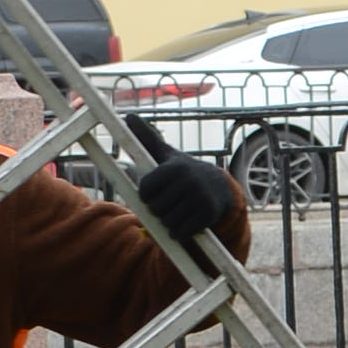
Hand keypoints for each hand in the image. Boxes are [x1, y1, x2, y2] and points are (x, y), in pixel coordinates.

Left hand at [129, 145, 250, 270]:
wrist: (218, 188)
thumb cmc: (183, 173)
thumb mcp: (166, 154)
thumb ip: (146, 137)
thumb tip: (129, 115)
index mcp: (174, 167)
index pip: (145, 190)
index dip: (146, 194)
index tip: (154, 192)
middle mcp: (188, 181)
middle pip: (154, 208)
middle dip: (158, 209)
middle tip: (168, 202)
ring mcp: (200, 198)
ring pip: (167, 222)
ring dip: (168, 221)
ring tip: (177, 210)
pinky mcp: (208, 214)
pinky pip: (180, 232)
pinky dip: (179, 232)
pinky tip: (185, 222)